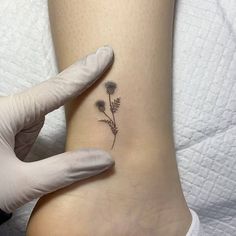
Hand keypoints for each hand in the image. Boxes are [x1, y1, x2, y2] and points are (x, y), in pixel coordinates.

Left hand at [0, 46, 114, 213]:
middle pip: (52, 94)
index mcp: (5, 113)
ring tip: (99, 89)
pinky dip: (58, 117)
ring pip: (46, 106)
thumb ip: (64, 170)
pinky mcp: (11, 128)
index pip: (55, 89)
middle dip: (81, 82)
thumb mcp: (22, 183)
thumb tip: (106, 159)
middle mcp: (7, 109)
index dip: (84, 72)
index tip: (105, 54)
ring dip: (71, 101)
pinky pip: (40, 118)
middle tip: (107, 62)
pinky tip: (74, 115)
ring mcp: (9, 118)